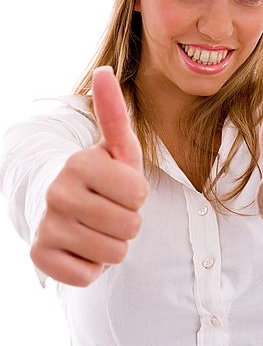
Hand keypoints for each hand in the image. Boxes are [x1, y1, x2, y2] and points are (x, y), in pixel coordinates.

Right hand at [30, 66, 149, 286]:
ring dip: (113, 244)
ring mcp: (46, 226)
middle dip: (128, 221)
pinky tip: (81, 247)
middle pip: (130, 226)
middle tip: (109, 209)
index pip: (139, 193)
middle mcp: (57, 193)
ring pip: (114, 253)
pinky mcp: (40, 258)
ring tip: (98, 227)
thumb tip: (104, 70)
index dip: (137, 194)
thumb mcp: (117, 148)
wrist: (68, 208)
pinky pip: (88, 275)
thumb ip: (114, 112)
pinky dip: (92, 266)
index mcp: (79, 162)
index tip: (120, 187)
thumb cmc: (103, 177)